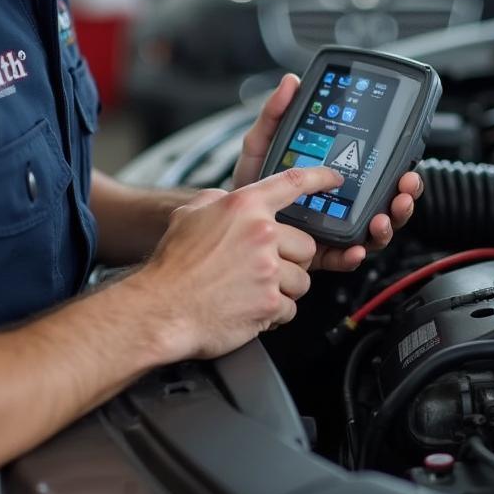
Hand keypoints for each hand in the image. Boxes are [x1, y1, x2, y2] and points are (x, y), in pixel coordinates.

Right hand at [138, 164, 342, 360]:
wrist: (160, 309)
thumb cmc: (172, 267)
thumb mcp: (188, 215)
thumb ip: (217, 201)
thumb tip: (230, 199)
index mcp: (244, 207)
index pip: (293, 183)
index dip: (320, 178)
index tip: (334, 180)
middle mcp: (261, 234)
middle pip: (305, 245)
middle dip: (289, 260)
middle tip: (263, 269)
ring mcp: (268, 270)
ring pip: (302, 279)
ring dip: (283, 289)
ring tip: (253, 291)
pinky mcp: (270, 303)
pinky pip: (290, 309)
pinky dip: (274, 314)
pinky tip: (250, 309)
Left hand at [232, 74, 424, 273]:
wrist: (227, 223)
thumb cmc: (248, 185)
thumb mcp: (261, 146)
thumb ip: (275, 115)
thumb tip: (291, 83)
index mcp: (334, 176)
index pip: (375, 170)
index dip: (397, 167)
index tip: (407, 163)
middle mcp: (341, 204)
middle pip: (384, 202)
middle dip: (403, 197)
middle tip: (405, 188)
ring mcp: (333, 230)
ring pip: (373, 231)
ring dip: (386, 225)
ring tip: (381, 218)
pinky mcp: (319, 254)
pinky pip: (343, 258)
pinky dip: (353, 255)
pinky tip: (355, 249)